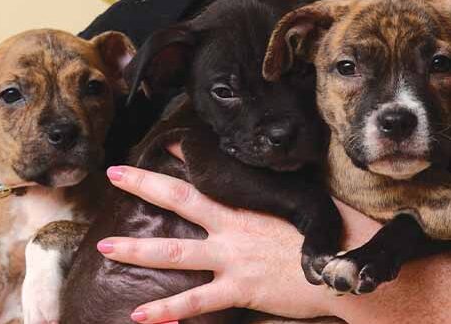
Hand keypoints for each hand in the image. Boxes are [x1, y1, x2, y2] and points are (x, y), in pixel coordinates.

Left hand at [99, 154, 380, 322]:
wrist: (346, 264)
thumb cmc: (327, 235)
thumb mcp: (297, 207)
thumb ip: (271, 202)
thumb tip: (263, 193)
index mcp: (247, 207)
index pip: (208, 175)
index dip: (183, 159)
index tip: (161, 145)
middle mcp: (233, 228)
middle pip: (179, 200)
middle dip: (143, 184)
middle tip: (113, 173)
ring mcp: (233, 259)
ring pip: (174, 252)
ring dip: (136, 249)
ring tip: (104, 247)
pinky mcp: (240, 289)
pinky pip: (195, 303)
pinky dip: (165, 312)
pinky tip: (140, 317)